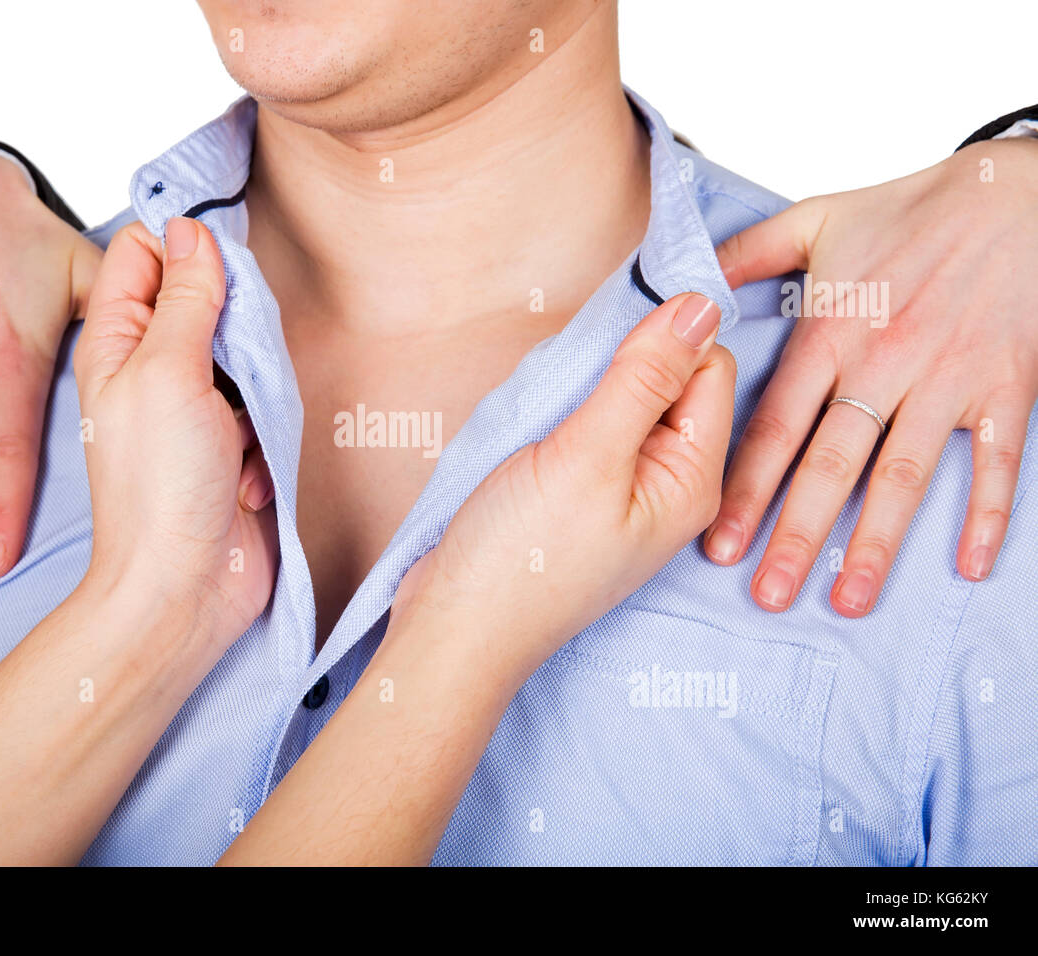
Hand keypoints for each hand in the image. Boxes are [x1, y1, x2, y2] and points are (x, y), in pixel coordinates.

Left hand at [74, 217, 277, 648]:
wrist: (184, 590)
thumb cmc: (159, 490)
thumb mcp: (170, 373)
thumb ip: (184, 298)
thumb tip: (192, 230)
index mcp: (115, 342)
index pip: (143, 253)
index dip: (182, 247)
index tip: (218, 268)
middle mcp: (150, 369)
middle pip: (204, 302)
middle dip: (235, 332)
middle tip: (233, 365)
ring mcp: (191, 410)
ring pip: (244, 358)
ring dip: (254, 397)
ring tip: (233, 440)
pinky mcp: (228, 447)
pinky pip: (262, 412)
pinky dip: (262, 443)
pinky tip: (244, 480)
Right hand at [396, 293, 734, 687]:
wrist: (456, 628)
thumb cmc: (522, 558)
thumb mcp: (587, 456)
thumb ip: (645, 378)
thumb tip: (701, 304)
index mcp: (693, 479)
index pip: (710, 369)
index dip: (663, 341)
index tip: (605, 349)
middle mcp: (670, 484)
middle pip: (670, 381)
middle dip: (618, 367)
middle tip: (566, 401)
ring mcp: (625, 491)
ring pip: (623, 399)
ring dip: (583, 391)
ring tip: (543, 427)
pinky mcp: (582, 494)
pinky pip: (589, 428)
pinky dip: (562, 414)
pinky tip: (531, 439)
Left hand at [705, 139, 1037, 617]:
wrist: (1019, 192)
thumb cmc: (913, 208)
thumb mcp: (815, 219)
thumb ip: (747, 255)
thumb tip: (687, 282)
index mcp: (831, 333)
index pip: (776, 426)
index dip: (745, 488)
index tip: (718, 544)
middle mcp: (883, 365)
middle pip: (831, 465)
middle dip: (796, 535)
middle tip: (767, 595)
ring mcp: (947, 380)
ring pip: (904, 474)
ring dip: (876, 541)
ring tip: (848, 600)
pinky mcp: (1005, 386)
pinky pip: (996, 460)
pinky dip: (985, 512)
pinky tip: (967, 565)